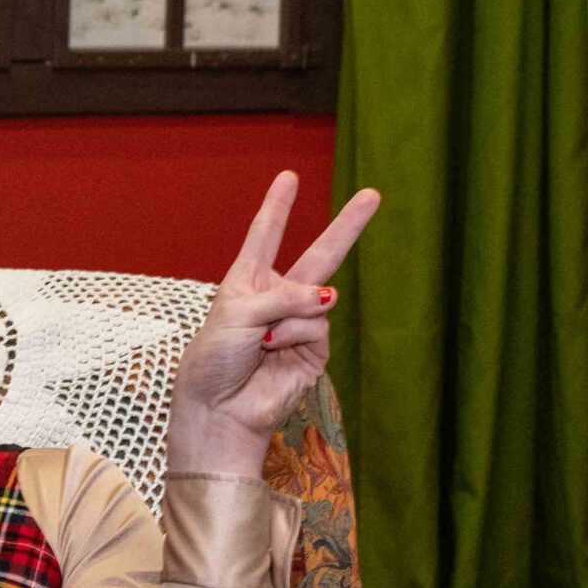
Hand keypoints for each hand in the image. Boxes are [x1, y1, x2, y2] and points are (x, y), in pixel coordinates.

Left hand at [168, 173, 380, 476]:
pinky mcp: (314, 351)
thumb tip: (329, 298)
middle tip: (373, 194)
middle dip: (346, 227)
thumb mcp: (237, 312)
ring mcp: (298, 324)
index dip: (278, 206)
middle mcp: (277, 298)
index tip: (289, 177)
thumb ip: (283, 296)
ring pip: (317, 299)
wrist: (219, 409)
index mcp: (247, 282)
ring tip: (261, 341)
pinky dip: (295, 334)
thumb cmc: (214, 360)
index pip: (265, 235)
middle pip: (318, 256)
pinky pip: (318, 326)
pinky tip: (273, 350)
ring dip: (288, 316)